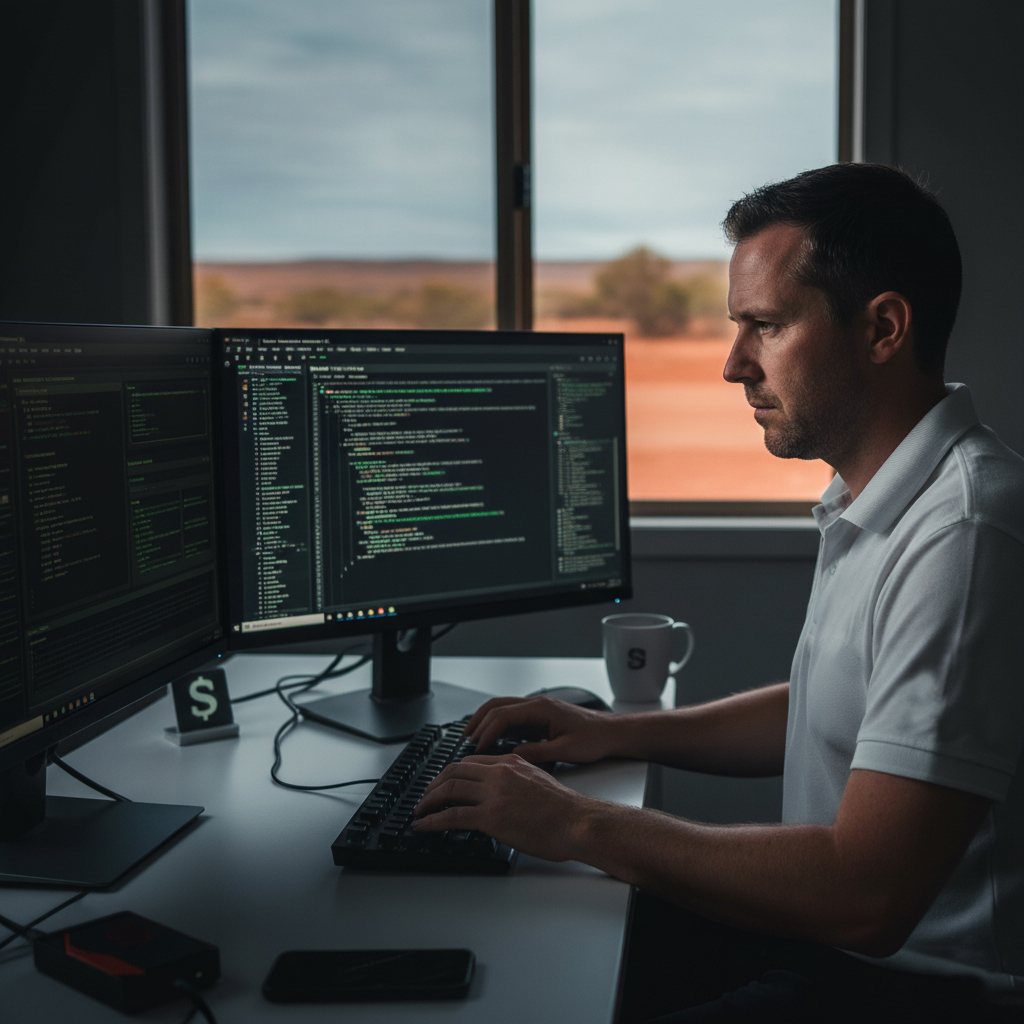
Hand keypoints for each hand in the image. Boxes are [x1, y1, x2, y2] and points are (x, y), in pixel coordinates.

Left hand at [412, 754, 596, 861]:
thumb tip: (502, 795)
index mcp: (511, 762)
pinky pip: (452, 816)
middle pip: (454, 771)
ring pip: (449, 789)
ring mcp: (494, 794)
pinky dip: (432, 820)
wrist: (577, 822)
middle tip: (425, 797)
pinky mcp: (491, 817)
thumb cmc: (565, 810)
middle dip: (434, 784)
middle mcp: (499, 773)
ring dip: (428, 801)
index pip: (471, 761)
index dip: (452, 773)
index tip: (444, 784)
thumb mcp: (537, 781)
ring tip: (419, 812)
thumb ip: (515, 781)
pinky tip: (424, 826)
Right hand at [466, 696, 619, 764]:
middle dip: (478, 721)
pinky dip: (498, 724)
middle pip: (497, 705)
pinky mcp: (540, 717)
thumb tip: (514, 756)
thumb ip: (539, 753)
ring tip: (473, 737)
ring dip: (486, 720)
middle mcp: (537, 704)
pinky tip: (493, 738)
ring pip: (503, 708)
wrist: (612, 733)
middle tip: (465, 739)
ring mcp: (538, 709)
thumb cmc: (594, 740)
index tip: (478, 747)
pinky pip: (512, 716)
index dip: (487, 731)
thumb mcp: (566, 751)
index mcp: (541, 709)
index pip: (504, 715)